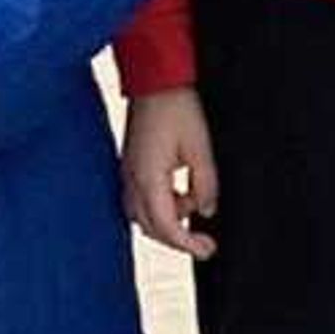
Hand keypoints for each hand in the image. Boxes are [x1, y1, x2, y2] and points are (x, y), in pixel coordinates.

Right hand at [119, 88, 218, 259]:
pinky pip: (141, 200)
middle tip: (204, 243)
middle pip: (151, 228)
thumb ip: (205, 184)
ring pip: (144, 217)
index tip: (206, 249)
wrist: (155, 84)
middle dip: (177, 240)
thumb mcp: (201, 148)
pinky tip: (181, 195)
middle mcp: (132, 182)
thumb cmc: (176, 109)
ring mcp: (127, 175)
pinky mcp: (130, 168)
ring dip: (169, 222)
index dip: (186, 244)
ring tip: (195, 207)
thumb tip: (206, 210)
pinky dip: (161, 206)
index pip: (165, 227)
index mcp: (148, 180)